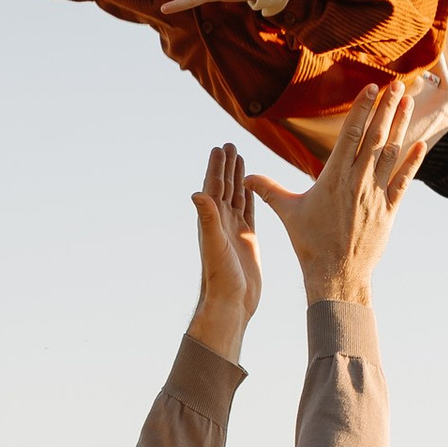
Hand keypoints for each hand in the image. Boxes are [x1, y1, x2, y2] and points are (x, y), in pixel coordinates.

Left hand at [189, 144, 262, 356]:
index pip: (213, 187)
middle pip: (224, 187)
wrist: (232, 301)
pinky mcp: (247, 239)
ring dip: (237, 177)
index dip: (216, 167)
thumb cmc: (221, 277)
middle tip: (229, 144)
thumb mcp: (215, 244)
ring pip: (236, 196)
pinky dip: (249, 196)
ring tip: (239, 158)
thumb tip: (197, 193)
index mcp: (212, 221)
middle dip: (227, 166)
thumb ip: (208, 218)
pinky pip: (248, 211)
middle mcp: (221, 223)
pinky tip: (250, 187)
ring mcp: (234, 230)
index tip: (219, 148)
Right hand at [250, 83, 424, 303]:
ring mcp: (376, 195)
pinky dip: (413, 162)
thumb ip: (269, 190)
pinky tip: (421, 144)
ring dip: (402, 126)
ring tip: (409, 102)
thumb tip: (246, 177)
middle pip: (376, 137)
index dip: (361, 109)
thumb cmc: (310, 244)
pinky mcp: (389, 210)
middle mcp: (358, 181)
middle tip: (399, 84)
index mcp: (334, 177)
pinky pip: (404, 181)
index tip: (371, 88)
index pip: (350, 134)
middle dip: (387, 108)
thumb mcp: (288, 213)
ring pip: (392, 153)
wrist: (336, 275)